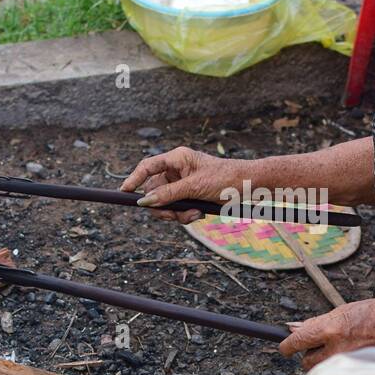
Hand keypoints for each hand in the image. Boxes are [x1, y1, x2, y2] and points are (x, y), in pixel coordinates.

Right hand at [119, 146, 249, 223]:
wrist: (250, 187)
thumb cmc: (226, 179)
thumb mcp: (195, 187)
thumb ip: (168, 194)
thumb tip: (144, 201)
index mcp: (177, 159)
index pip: (148, 166)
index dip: (134, 179)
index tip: (124, 192)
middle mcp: (177, 170)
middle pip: (153, 191)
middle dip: (162, 206)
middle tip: (172, 215)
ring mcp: (183, 184)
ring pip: (164, 204)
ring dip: (177, 213)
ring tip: (194, 214)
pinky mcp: (190, 197)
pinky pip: (177, 210)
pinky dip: (185, 215)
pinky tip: (199, 214)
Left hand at [278, 298, 374, 369]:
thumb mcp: (346, 310)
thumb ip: (320, 322)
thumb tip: (297, 327)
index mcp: (332, 329)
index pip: (296, 341)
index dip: (287, 345)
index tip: (285, 346)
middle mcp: (336, 349)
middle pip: (306, 362)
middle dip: (310, 355)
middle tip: (324, 346)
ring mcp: (347, 365)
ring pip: (322, 371)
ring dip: (325, 364)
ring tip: (342, 351)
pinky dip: (340, 371)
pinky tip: (353, 359)